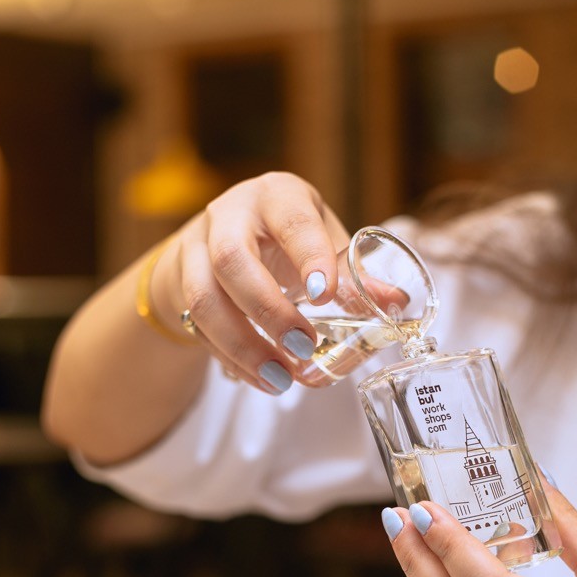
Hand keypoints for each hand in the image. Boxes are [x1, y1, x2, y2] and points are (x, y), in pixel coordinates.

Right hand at [154, 172, 350, 393]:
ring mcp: (197, 249)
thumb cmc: (284, 238)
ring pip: (204, 299)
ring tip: (281, 379)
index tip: (326, 295)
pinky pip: (197, 327)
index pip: (292, 222)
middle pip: (232, 260)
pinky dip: (230, 359)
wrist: (219, 237)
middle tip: (305, 347)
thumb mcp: (321, 242)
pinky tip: (259, 379)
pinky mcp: (181, 284)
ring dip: (243, 346)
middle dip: (269, 311)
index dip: (309, 257)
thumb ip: (353, 274)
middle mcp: (229, 215)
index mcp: (276, 197)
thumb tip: (396, 304)